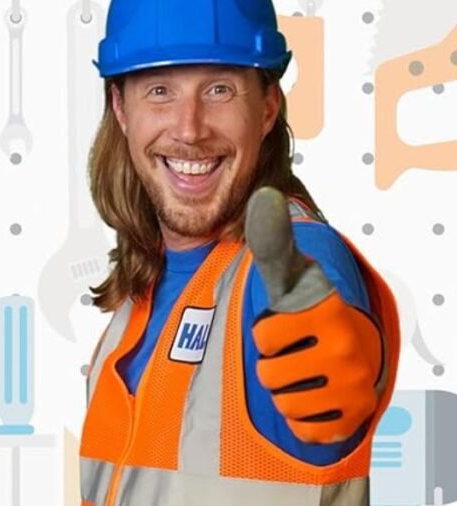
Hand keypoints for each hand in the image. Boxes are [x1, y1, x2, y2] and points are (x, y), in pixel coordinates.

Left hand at [244, 187, 382, 443]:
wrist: (353, 349)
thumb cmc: (308, 309)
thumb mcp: (291, 275)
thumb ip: (272, 241)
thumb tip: (265, 193)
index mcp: (329, 310)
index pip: (264, 337)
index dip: (265, 334)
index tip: (286, 325)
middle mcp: (348, 347)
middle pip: (269, 374)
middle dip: (273, 365)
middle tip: (295, 352)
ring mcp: (355, 383)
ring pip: (283, 402)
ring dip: (285, 391)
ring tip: (303, 372)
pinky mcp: (356, 415)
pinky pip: (305, 428)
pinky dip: (303, 417)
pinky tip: (316, 396)